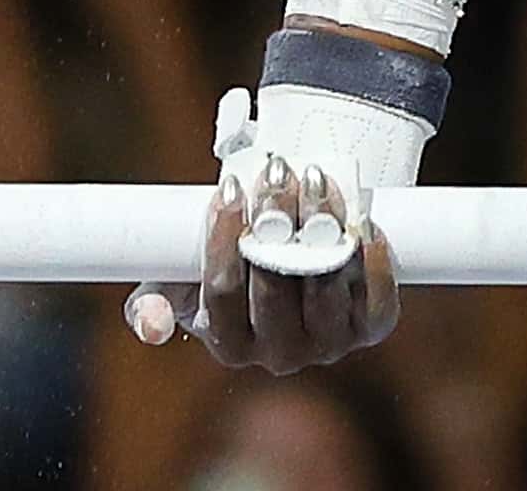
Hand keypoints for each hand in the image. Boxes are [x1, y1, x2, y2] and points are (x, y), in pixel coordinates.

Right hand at [147, 86, 401, 374]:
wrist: (296, 247)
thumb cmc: (232, 256)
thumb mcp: (180, 279)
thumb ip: (155, 299)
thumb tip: (149, 326)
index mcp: (229, 344)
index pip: (222, 292)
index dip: (225, 241)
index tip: (228, 188)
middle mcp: (279, 355)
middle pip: (275, 287)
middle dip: (276, 222)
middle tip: (276, 171)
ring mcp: (328, 344)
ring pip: (325, 288)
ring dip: (322, 229)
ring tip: (313, 179)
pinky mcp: (370, 329)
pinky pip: (376, 303)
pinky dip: (373, 265)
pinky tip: (362, 225)